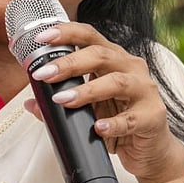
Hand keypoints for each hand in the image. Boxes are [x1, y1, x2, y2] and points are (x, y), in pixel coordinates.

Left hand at [25, 23, 183, 182]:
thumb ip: (62, 100)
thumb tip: (31, 101)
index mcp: (114, 58)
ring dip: (87, 90)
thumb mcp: (88, 109)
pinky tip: (98, 128)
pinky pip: (131, 119)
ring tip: (63, 99)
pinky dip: (113, 123)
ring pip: (117, 82)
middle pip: (101, 55)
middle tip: (44, 74)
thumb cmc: (120, 120)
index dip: (66, 32)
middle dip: (69, 62)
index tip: (42, 38)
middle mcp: (131, 67)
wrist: (150, 150)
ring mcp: (145, 90)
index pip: (90, 35)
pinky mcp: (153, 115)